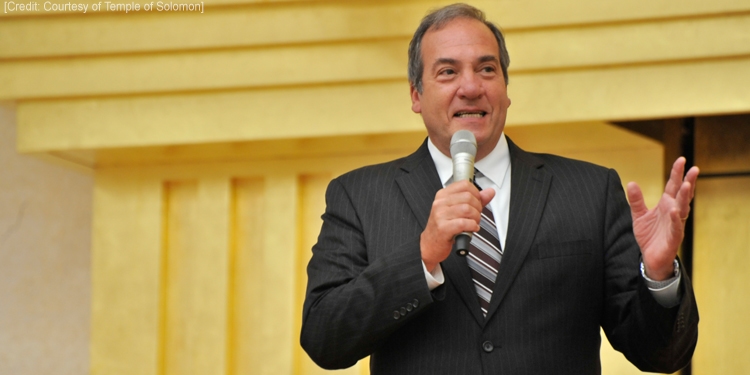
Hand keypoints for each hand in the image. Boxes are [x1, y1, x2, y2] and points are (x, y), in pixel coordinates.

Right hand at [421, 180, 494, 271]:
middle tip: (476, 216)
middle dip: (478, 208)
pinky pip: (464, 223)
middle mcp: (440, 203)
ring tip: (474, 223)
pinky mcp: (443, 228)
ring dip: (476, 218)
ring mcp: (440, 215)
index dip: (476, 193)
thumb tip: (489, 192)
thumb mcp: (457, 210)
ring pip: (467, 209)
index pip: (464, 185)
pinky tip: (472, 229)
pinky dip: (472, 226)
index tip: (477, 202)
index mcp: (443, 195)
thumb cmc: (444, 226)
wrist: (431, 244)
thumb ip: (475, 200)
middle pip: (468, 197)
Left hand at [626, 157, 698, 280]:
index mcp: (666, 205)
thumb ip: (636, 200)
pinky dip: (676, 219)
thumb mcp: (639, 215)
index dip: (677, 174)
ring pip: (682, 208)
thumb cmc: (649, 236)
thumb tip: (631, 183)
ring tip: (687, 185)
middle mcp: (673, 212)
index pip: (673, 186)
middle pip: (682, 194)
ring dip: (685, 197)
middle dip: (688, 181)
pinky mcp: (673, 237)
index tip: (682, 160)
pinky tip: (675, 210)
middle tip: (694, 168)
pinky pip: (676, 227)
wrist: (650, 258)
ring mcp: (675, 224)